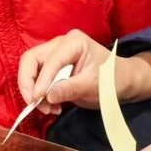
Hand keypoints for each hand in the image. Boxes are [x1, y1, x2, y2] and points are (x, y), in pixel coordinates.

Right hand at [16, 29, 150, 114]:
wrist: (122, 82)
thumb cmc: (112, 79)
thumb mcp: (94, 85)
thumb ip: (70, 88)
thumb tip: (46, 96)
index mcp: (74, 42)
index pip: (51, 60)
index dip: (41, 80)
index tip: (37, 99)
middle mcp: (60, 44)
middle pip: (31, 59)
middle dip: (29, 83)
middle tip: (34, 104)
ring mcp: (55, 55)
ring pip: (30, 69)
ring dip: (34, 91)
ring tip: (49, 109)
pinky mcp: (53, 68)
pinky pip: (37, 79)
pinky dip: (39, 94)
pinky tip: (53, 107)